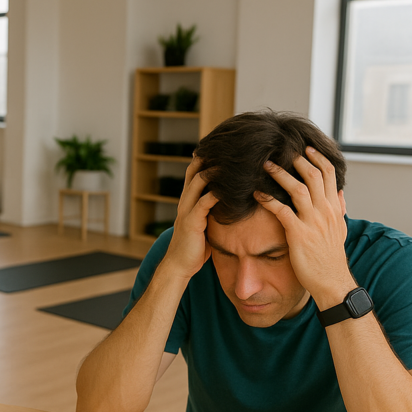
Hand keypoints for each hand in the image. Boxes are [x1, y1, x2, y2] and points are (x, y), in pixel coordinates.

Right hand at [161, 155, 218, 281]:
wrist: (179, 266)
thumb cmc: (195, 247)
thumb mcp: (204, 224)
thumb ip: (212, 211)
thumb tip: (230, 202)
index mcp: (188, 200)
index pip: (194, 172)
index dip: (206, 159)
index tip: (223, 148)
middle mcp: (185, 201)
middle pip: (194, 170)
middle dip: (209, 157)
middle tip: (228, 145)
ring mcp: (187, 210)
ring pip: (198, 182)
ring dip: (214, 170)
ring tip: (231, 160)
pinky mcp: (192, 221)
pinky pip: (205, 202)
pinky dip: (217, 193)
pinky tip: (230, 188)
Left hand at [255, 147, 355, 306]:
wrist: (332, 282)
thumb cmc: (331, 257)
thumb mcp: (341, 229)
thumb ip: (339, 208)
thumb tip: (340, 192)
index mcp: (334, 207)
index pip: (329, 174)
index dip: (317, 157)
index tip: (305, 147)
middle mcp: (326, 211)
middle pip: (313, 175)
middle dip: (297, 159)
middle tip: (281, 150)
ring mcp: (313, 222)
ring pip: (298, 189)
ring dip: (280, 174)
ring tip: (265, 165)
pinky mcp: (299, 234)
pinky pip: (282, 211)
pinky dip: (268, 200)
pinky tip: (256, 194)